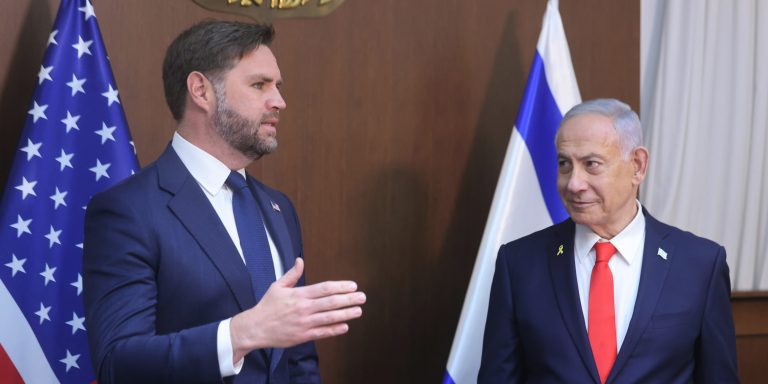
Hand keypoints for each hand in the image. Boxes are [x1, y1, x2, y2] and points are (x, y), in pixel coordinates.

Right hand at [230, 258, 364, 360]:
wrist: (255, 328)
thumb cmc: (267, 306)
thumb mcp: (277, 286)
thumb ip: (292, 274)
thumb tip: (300, 260)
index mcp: (299, 294)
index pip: (324, 288)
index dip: (341, 287)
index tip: (353, 286)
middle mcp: (304, 308)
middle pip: (331, 302)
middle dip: (349, 299)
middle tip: (362, 297)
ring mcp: (304, 323)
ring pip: (330, 318)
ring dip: (346, 314)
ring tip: (358, 310)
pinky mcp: (303, 336)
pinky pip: (322, 333)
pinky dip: (335, 330)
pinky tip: (346, 326)